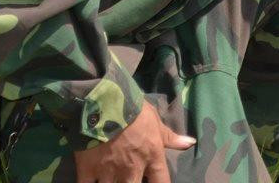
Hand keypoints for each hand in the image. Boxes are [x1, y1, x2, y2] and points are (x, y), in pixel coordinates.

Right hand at [73, 101, 194, 182]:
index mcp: (152, 157)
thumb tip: (191, 143)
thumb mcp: (156, 122)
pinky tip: (92, 181)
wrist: (104, 104)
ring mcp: (109, 172)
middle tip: (130, 178)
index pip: (161, 182)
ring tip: (113, 178)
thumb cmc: (134, 111)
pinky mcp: (87, 171)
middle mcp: (132, 169)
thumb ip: (171, 137)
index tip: (154, 182)